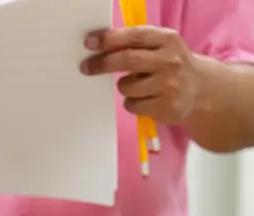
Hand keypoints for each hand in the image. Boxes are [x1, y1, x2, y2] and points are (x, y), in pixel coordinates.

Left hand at [81, 26, 200, 123]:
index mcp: (168, 40)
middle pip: (128, 60)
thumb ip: (135, 44)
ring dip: (123, 87)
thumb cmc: (169, 66)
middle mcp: (171, 61)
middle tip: (86, 67)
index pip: (135, 36)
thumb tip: (98, 46)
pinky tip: (144, 99)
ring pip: (126, 87)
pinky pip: (132, 105)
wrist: (201, 90)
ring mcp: (170, 85)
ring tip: (136, 86)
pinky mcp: (166, 107)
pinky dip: (131, 103)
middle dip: (103, 63)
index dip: (110, 39)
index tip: (89, 43)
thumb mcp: (160, 47)